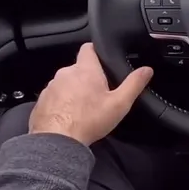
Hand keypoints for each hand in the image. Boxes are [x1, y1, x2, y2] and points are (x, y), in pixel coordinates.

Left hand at [29, 43, 153, 146]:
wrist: (57, 141)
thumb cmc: (88, 121)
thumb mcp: (119, 104)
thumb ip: (134, 84)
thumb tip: (147, 70)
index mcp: (86, 70)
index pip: (89, 48)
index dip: (96, 52)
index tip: (103, 61)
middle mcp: (66, 73)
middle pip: (78, 69)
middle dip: (87, 78)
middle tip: (98, 95)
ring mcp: (51, 86)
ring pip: (65, 83)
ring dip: (73, 91)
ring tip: (83, 109)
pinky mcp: (42, 101)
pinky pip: (54, 97)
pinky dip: (61, 104)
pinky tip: (68, 117)